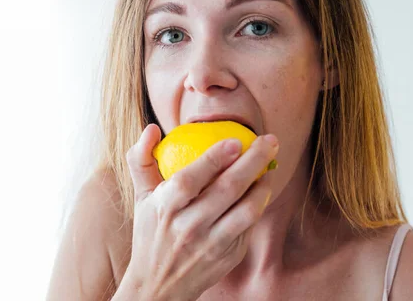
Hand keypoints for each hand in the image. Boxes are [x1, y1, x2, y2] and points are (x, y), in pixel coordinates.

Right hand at [121, 123, 276, 300]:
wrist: (158, 285)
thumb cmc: (150, 230)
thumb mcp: (140, 197)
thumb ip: (141, 160)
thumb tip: (151, 127)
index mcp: (165, 207)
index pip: (190, 178)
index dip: (214, 158)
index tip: (235, 140)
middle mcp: (188, 227)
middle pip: (227, 189)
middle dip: (253, 161)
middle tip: (270, 141)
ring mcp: (210, 244)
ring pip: (245, 210)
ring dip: (263, 185)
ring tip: (272, 165)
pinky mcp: (228, 256)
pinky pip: (249, 225)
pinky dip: (259, 204)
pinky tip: (264, 187)